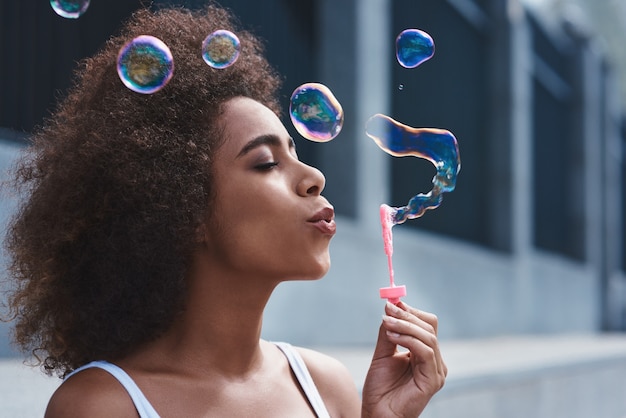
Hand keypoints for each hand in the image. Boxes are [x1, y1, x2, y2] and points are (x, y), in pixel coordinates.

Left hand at [361, 301, 446, 416]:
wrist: (377, 413)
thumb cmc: (380, 388)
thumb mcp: (383, 353)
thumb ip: (388, 332)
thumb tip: (390, 306)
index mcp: (425, 354)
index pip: (426, 325)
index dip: (410, 312)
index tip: (391, 303)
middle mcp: (435, 361)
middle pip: (429, 327)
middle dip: (407, 315)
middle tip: (388, 309)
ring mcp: (437, 371)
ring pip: (428, 337)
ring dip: (405, 325)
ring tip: (386, 322)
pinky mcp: (434, 380)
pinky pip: (425, 352)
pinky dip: (408, 339)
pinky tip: (392, 335)